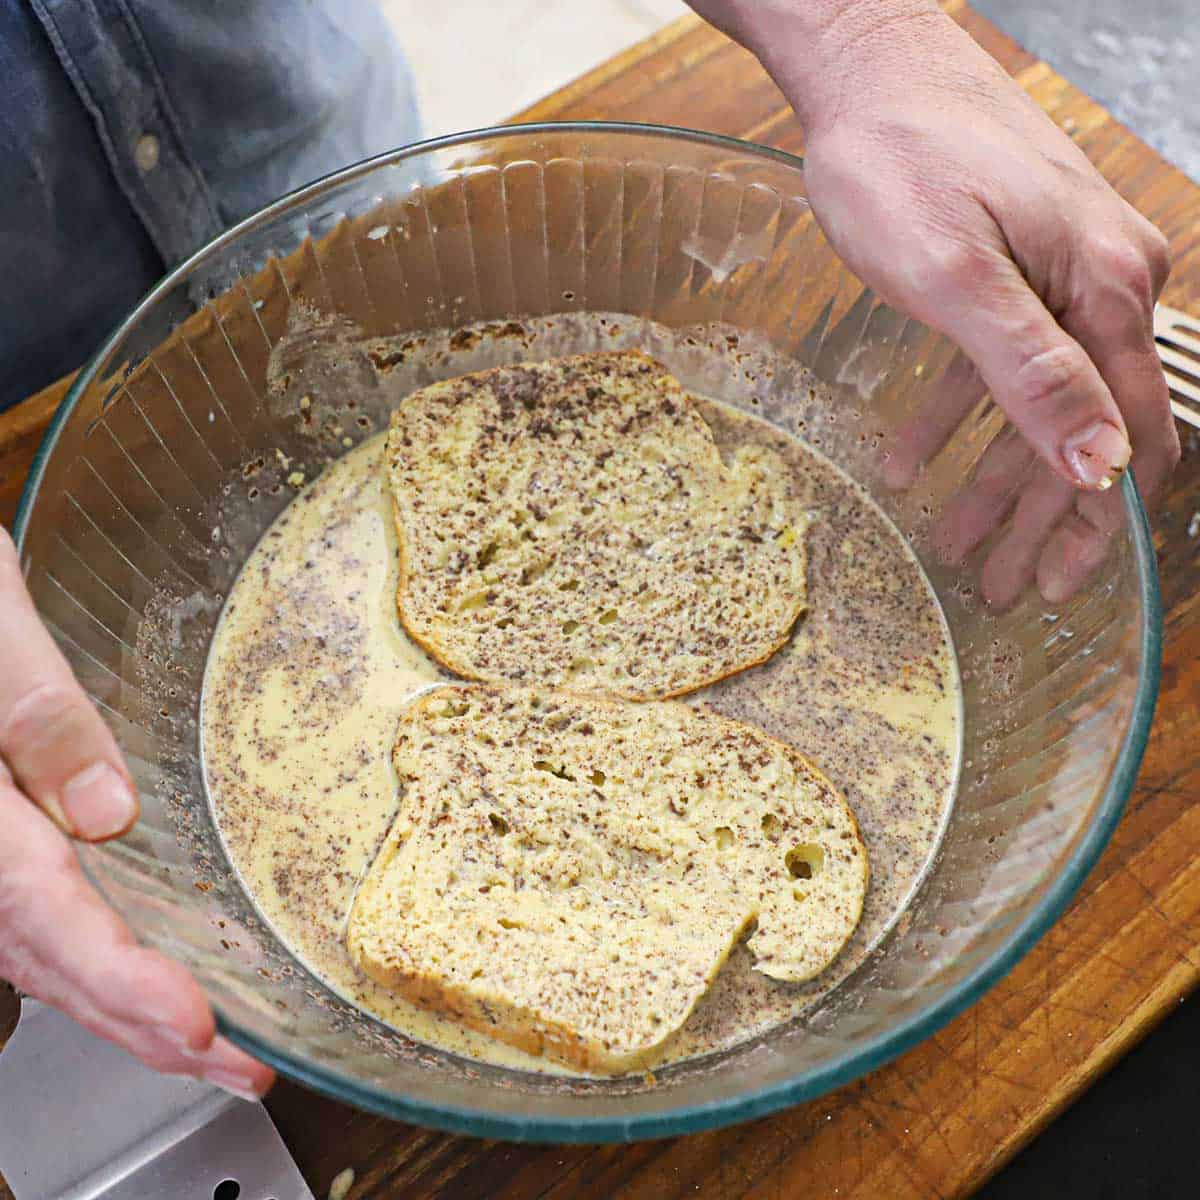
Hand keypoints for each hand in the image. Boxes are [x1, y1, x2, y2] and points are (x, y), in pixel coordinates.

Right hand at [0, 529, 272, 1098]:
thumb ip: (36, 710)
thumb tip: (111, 811)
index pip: (37, 904)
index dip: (115, 976)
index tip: (194, 1025)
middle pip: (45, 955)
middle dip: (141, 1024)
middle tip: (237, 1067)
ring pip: (38, 955)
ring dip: (126, 1012)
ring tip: (214, 1053)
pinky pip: (35, 923)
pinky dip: (94, 969)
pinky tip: (144, 988)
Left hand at [695, 0, 1179, 606]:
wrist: (867, 74)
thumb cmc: (904, 162)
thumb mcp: (958, 279)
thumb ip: (1032, 373)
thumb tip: (1101, 465)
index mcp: (1106, 291)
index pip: (1128, 435)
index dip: (1098, 521)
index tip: (1066, 583)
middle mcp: (1100, 286)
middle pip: (1082, 432)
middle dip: (1039, 518)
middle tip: (1001, 587)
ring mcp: (1056, 276)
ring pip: (1034, 406)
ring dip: (994, 480)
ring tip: (955, 542)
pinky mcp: (1010, 269)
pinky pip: (992, 364)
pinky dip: (955, 416)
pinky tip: (910, 457)